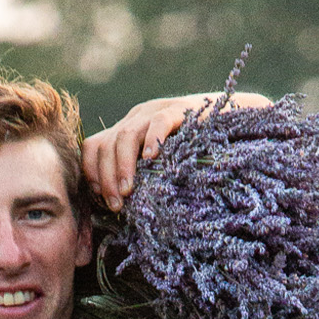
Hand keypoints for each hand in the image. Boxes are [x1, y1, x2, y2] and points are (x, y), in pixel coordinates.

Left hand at [83, 92, 273, 211]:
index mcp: (126, 130)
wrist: (227, 120)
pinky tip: (152, 159)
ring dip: (123, 166)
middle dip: (106, 178)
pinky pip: (159, 122)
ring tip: (129, 190)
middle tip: (116, 205)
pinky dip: (152, 140)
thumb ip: (139, 175)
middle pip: (105, 144)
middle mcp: (135, 118)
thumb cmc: (191, 151)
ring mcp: (154, 111)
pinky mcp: (177, 110)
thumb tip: (119, 208)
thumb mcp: (158, 163)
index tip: (100, 198)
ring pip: (125, 135)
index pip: (93, 146)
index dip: (91, 172)